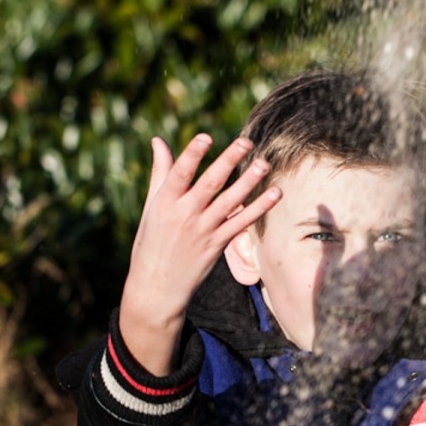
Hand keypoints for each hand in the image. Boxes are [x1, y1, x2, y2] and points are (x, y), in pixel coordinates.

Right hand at [119, 134, 280, 374]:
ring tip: (264, 164)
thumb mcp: (151, 207)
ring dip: (248, 183)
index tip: (206, 137)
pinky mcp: (217, 245)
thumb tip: (159, 140)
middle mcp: (184, 215)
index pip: (179, 174)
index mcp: (164, 203)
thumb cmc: (151, 242)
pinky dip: (258, 209)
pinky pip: (241, 224)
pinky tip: (274, 194)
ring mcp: (202, 231)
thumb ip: (160, 172)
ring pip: (229, 202)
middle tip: (246, 143)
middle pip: (210, 184)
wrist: (157, 288)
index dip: (192, 155)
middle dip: (228, 162)